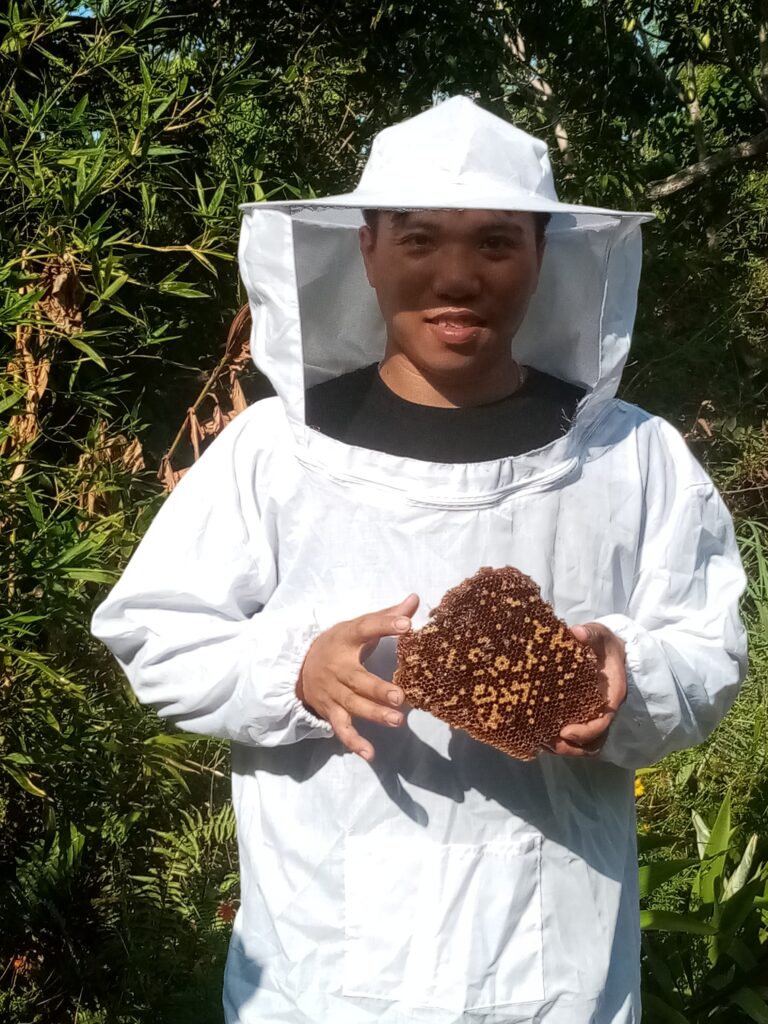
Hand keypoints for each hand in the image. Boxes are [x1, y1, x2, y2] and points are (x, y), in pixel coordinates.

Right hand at [297, 594, 419, 760]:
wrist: (298, 666)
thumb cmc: (339, 644)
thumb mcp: (358, 627)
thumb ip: (387, 616)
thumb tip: (416, 598)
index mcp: (345, 639)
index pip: (365, 629)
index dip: (384, 625)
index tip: (406, 624)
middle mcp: (337, 667)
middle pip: (357, 679)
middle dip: (378, 689)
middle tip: (400, 696)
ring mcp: (332, 692)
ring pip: (352, 705)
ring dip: (374, 714)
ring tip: (397, 720)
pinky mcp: (330, 711)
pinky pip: (342, 728)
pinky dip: (354, 742)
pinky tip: (370, 753)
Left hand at [547, 622, 627, 757]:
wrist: (609, 649)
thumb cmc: (604, 644)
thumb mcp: (601, 634)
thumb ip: (591, 633)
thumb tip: (576, 633)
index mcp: (612, 694)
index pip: (603, 722)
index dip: (585, 731)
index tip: (564, 732)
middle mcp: (605, 710)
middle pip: (594, 741)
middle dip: (572, 748)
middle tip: (547, 744)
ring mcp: (595, 716)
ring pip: (585, 745)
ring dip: (565, 749)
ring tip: (542, 744)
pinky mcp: (584, 717)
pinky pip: (577, 738)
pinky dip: (562, 743)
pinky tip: (542, 737)